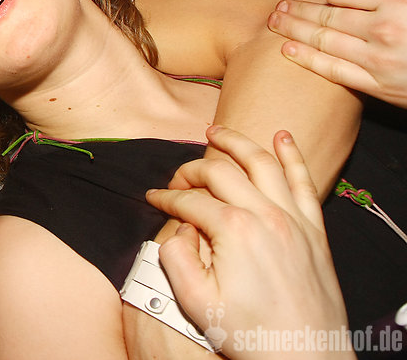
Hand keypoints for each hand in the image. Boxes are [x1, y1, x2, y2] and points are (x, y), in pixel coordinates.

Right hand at [146, 126, 353, 359]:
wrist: (305, 357)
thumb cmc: (251, 334)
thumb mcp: (196, 302)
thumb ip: (176, 257)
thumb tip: (178, 228)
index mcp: (233, 230)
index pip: (189, 200)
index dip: (164, 197)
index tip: (152, 198)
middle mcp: (265, 214)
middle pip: (220, 172)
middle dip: (190, 170)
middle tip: (176, 180)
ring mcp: (293, 218)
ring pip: (261, 162)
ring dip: (236, 141)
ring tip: (216, 130)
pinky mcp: (314, 228)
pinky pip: (303, 180)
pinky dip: (292, 154)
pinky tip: (282, 135)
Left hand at [268, 0, 406, 108]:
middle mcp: (383, 26)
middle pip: (325, 14)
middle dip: (297, 9)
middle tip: (278, 6)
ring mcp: (377, 58)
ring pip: (322, 40)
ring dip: (293, 29)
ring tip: (275, 21)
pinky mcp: (378, 85)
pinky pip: (332, 70)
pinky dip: (306, 58)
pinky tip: (288, 49)